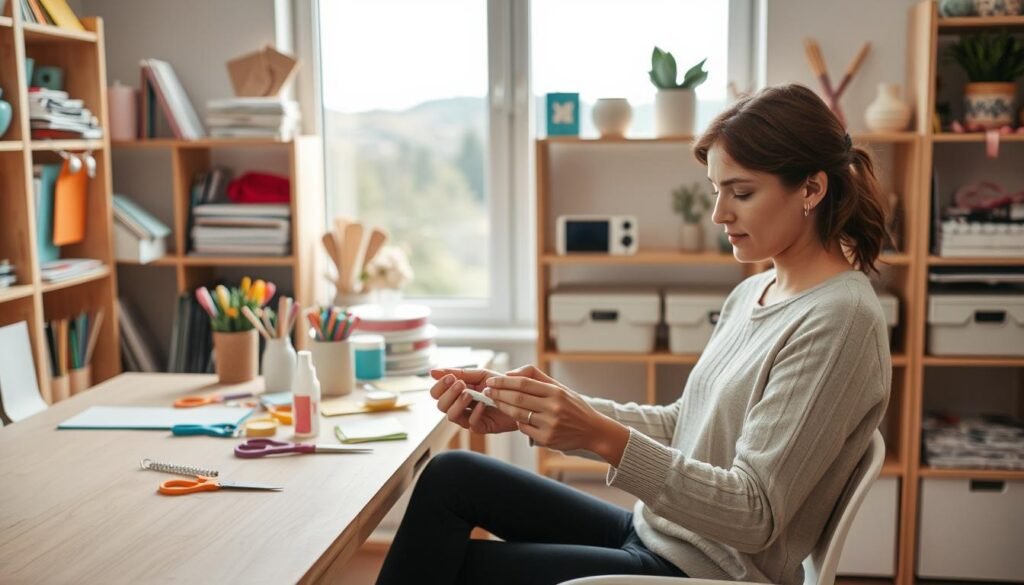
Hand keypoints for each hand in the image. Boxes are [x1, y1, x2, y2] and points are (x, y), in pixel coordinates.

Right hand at [428, 368, 517, 434]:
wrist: (520, 397)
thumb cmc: (500, 385)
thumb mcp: (479, 375)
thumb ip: (458, 372)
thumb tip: (432, 372)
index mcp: (457, 393)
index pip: (436, 393)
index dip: (440, 386)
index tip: (450, 377)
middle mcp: (459, 407)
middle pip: (440, 406)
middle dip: (448, 394)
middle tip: (461, 384)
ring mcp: (468, 418)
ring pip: (451, 416)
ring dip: (458, 403)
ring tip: (470, 394)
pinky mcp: (480, 427)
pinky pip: (471, 424)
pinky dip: (475, 413)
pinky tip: (483, 404)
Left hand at [481, 372, 629, 464]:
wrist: (593, 430)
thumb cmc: (573, 406)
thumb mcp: (560, 388)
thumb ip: (536, 378)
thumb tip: (510, 374)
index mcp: (556, 392)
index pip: (524, 383)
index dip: (504, 382)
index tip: (491, 380)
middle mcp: (553, 407)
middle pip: (518, 399)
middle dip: (498, 394)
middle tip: (486, 390)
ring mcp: (550, 424)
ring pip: (518, 414)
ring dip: (502, 407)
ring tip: (493, 401)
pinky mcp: (547, 439)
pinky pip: (524, 429)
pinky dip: (517, 422)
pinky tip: (513, 417)